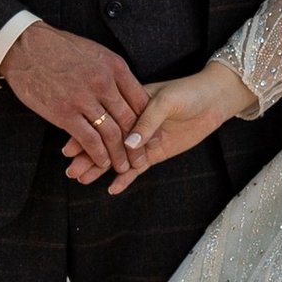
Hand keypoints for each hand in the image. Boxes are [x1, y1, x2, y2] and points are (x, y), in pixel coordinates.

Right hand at [0, 21, 149, 183]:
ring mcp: (84, 99)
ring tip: (124, 167)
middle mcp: (103, 83)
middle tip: (143, 158)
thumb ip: (113, 73)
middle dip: (139, 144)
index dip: (150, 123)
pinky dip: (98, 155)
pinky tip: (102, 163)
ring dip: (120, 155)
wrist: (26, 46)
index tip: (154, 138)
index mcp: (115, 67)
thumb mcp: (96, 52)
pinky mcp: (64, 113)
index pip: (141, 100)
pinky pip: (89, 140)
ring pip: (112, 134)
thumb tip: (128, 93)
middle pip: (130, 120)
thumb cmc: (60, 48)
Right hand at [71, 59, 257, 194]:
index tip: (68, 148)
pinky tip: (111, 189)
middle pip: (105, 142)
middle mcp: (132, 124)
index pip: (102, 122)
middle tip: (70, 169)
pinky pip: (137, 168)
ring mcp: (143, 140)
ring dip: (100, 168)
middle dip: (87, 155)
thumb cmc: (188, 93)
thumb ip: (146, 121)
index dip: (85, 133)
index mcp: (128, 105)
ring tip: (81, 179)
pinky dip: (125, 179)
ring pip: (117, 157)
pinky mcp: (155, 153)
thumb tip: (128, 144)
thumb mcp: (165, 101)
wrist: (213, 100)